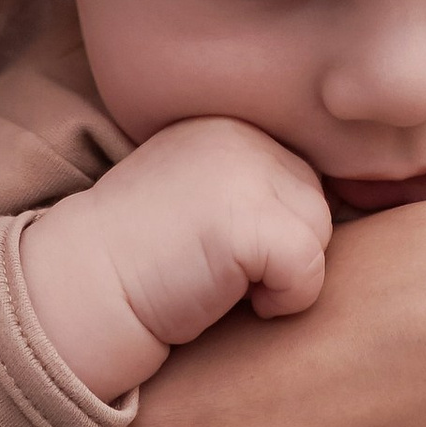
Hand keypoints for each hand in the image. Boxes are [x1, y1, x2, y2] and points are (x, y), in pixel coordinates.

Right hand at [17, 118, 329, 402]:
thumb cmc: (139, 264)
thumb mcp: (199, 199)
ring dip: (282, 276)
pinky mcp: (248, 221)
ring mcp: (243, 173)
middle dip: (283, 251)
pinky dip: (283, 301)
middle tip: (216, 270)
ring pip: (320, 236)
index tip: (215, 251)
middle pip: (317, 204)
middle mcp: (238, 134)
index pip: (299, 180)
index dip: (273, 231)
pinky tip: (226, 298)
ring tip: (219, 281)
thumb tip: (348, 207)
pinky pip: (309, 270)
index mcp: (225, 125)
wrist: (77, 293)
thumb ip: (253, 186)